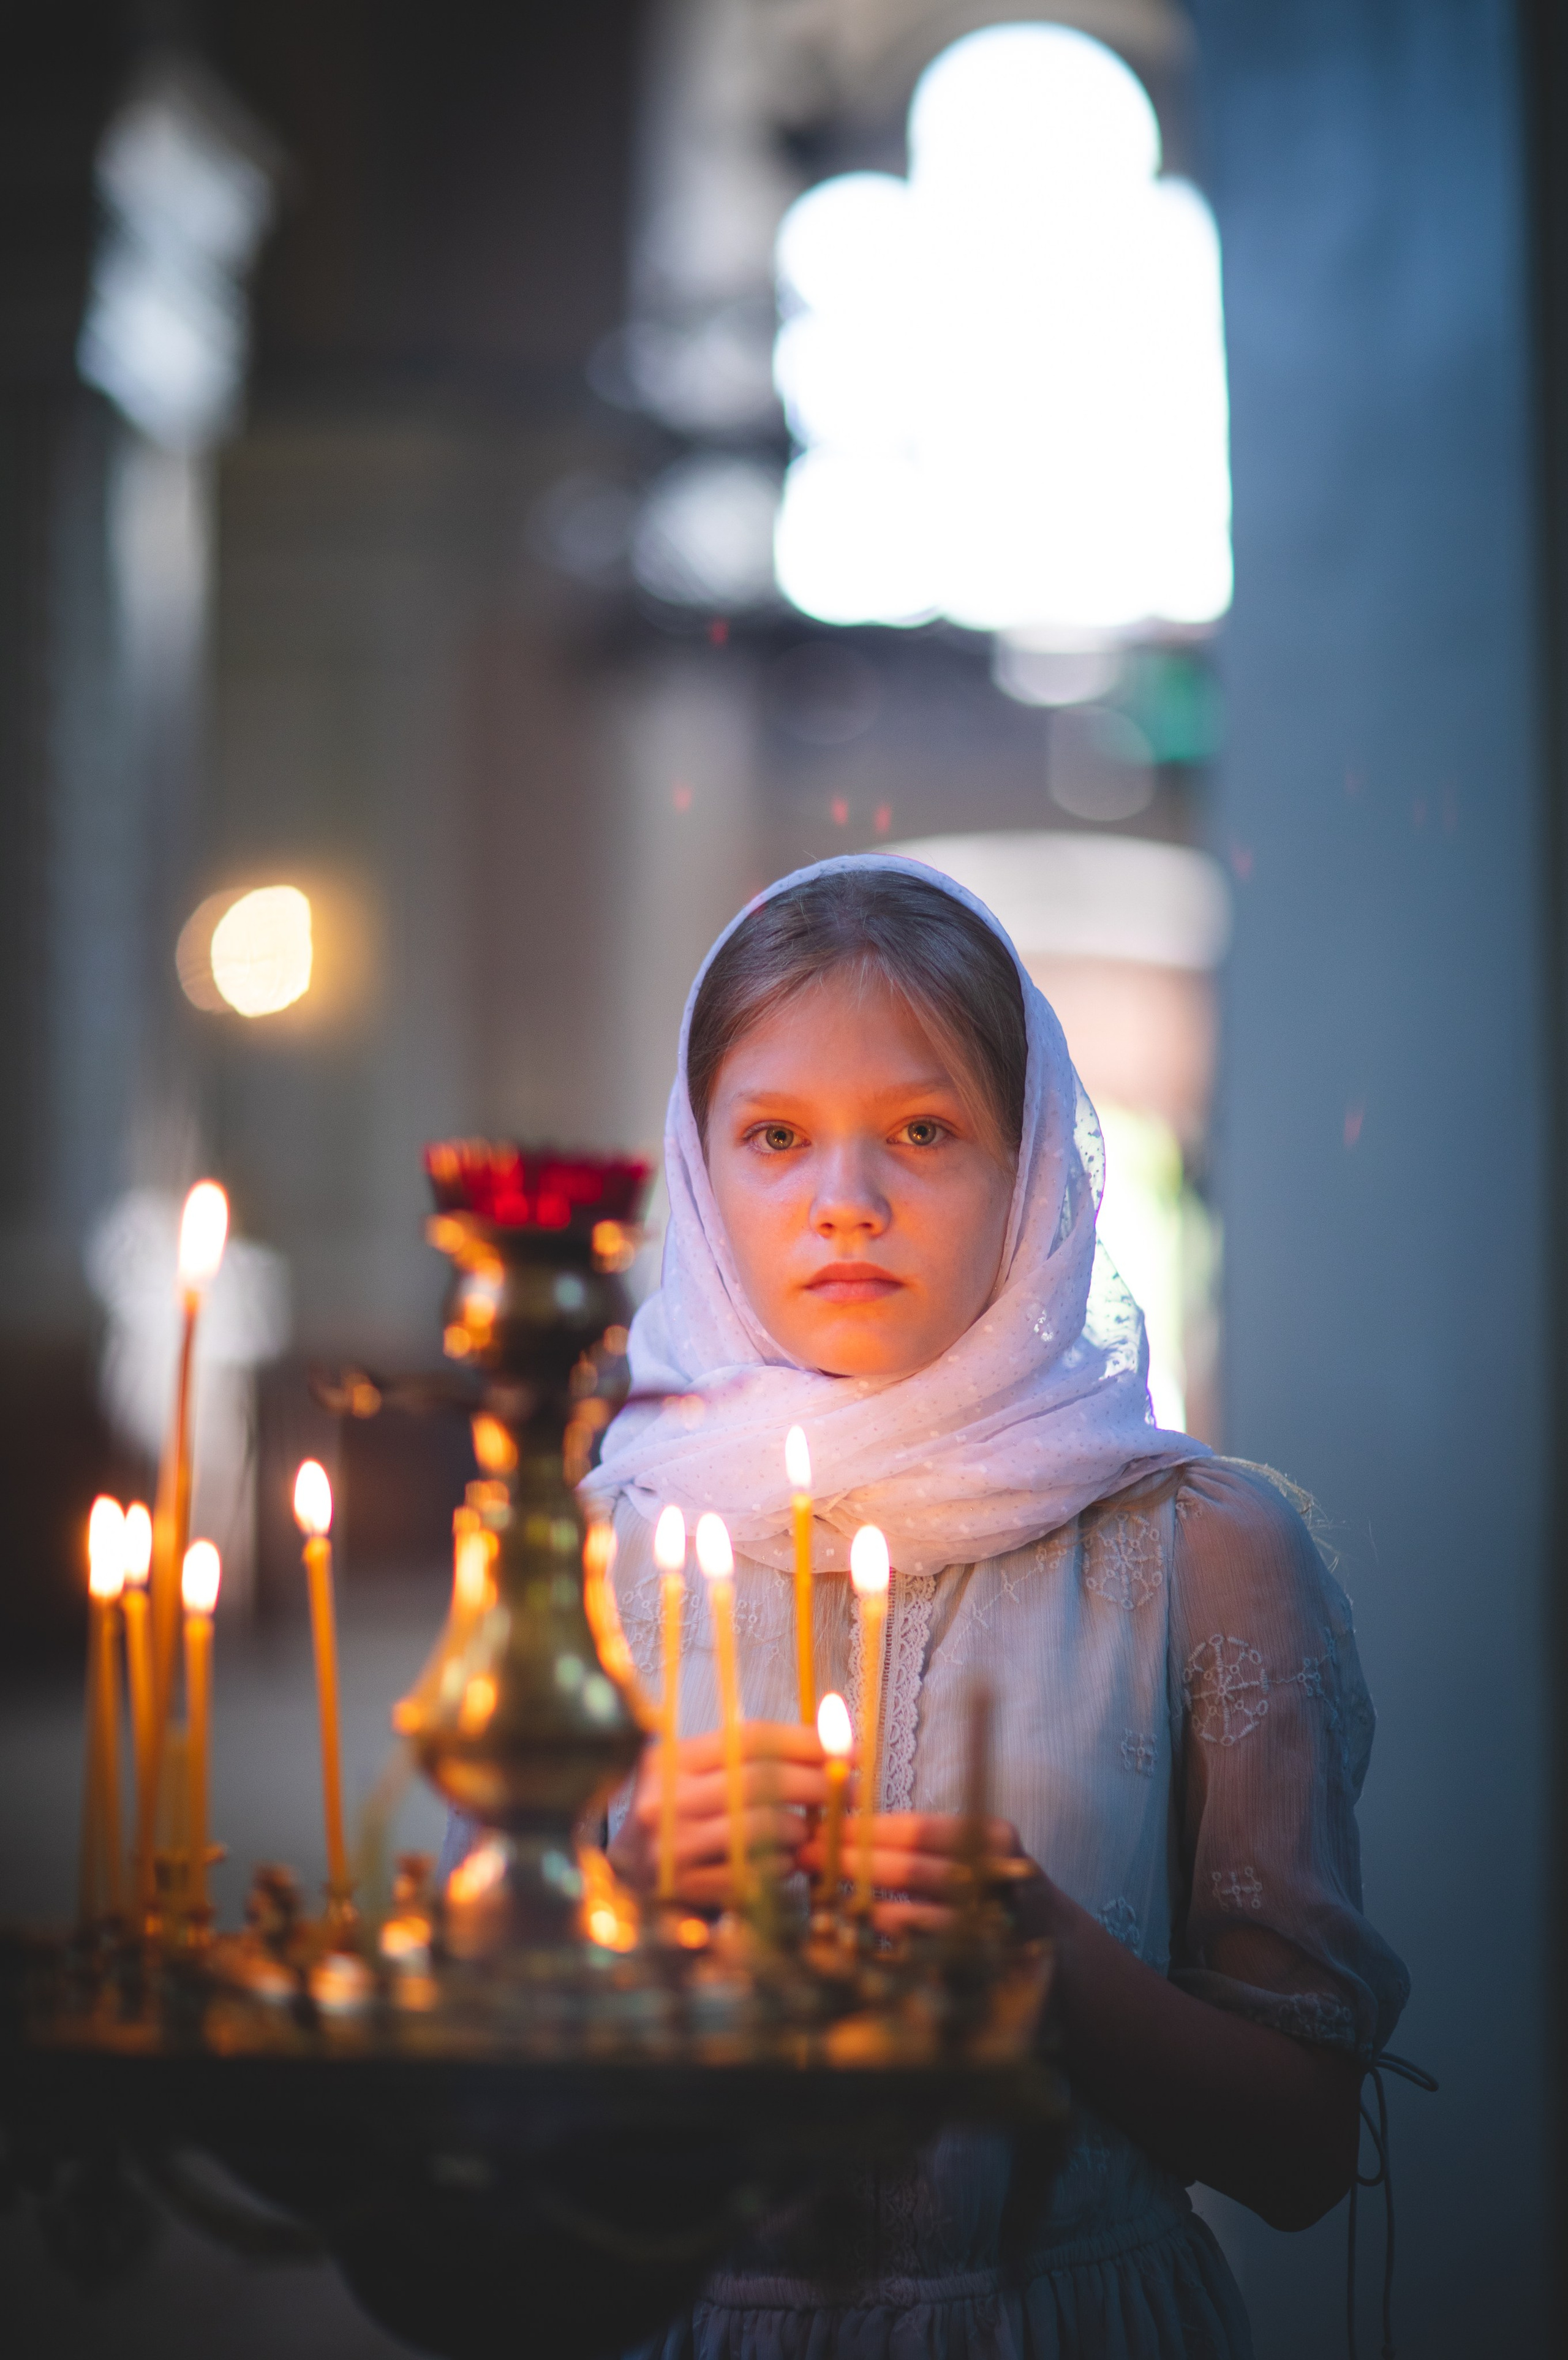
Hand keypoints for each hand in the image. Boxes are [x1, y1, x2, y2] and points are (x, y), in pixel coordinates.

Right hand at [608, 1721, 830, 1908]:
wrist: (630, 1883)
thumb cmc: (680, 1823)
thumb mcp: (698, 1780)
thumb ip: (748, 1761)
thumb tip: (829, 1745)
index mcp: (671, 1760)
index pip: (750, 1737)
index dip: (805, 1741)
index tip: (845, 1749)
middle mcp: (666, 1799)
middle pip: (758, 1778)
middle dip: (813, 1782)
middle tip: (848, 1790)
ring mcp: (672, 1846)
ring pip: (758, 1826)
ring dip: (797, 1828)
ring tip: (806, 1830)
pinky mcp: (684, 1887)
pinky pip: (752, 1872)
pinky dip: (780, 1865)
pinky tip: (785, 1862)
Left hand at [798, 1810, 1043, 1934]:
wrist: (1046, 1935)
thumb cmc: (986, 1877)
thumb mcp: (965, 1844)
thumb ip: (915, 1836)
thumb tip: (841, 1821)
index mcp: (992, 1836)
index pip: (918, 1831)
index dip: (866, 1829)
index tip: (823, 1826)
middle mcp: (999, 1878)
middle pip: (913, 1870)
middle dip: (853, 1863)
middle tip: (808, 1857)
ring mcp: (993, 1925)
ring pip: (916, 1916)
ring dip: (863, 1905)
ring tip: (822, 1892)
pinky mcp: (982, 1964)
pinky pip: (922, 1955)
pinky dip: (886, 1942)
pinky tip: (856, 1930)